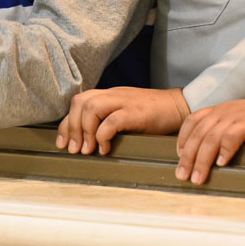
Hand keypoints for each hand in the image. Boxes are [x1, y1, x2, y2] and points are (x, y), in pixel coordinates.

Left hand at [55, 87, 188, 154]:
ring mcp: (125, 101)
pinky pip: (112, 120)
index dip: (66, 123)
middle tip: (74, 149)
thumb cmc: (154, 114)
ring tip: (88, 150)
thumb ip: (108, 118)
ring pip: (91, 108)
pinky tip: (105, 149)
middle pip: (80, 102)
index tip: (63, 143)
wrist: (181, 106)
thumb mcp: (126, 112)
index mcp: (109, 94)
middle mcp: (113, 94)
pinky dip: (103, 136)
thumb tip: (87, 140)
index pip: (79, 102)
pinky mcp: (136, 112)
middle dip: (71, 127)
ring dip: (85, 131)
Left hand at [173, 97, 244, 184]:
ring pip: (211, 138)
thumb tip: (213, 154)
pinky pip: (232, 137)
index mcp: (220, 110)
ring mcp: (237, 116)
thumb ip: (226, 132)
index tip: (178, 156)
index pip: (192, 121)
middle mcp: (224, 111)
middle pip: (198, 134)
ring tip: (197, 178)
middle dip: (187, 157)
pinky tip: (221, 164)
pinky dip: (224, 151)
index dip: (182, 139)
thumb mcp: (241, 121)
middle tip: (182, 176)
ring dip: (202, 160)